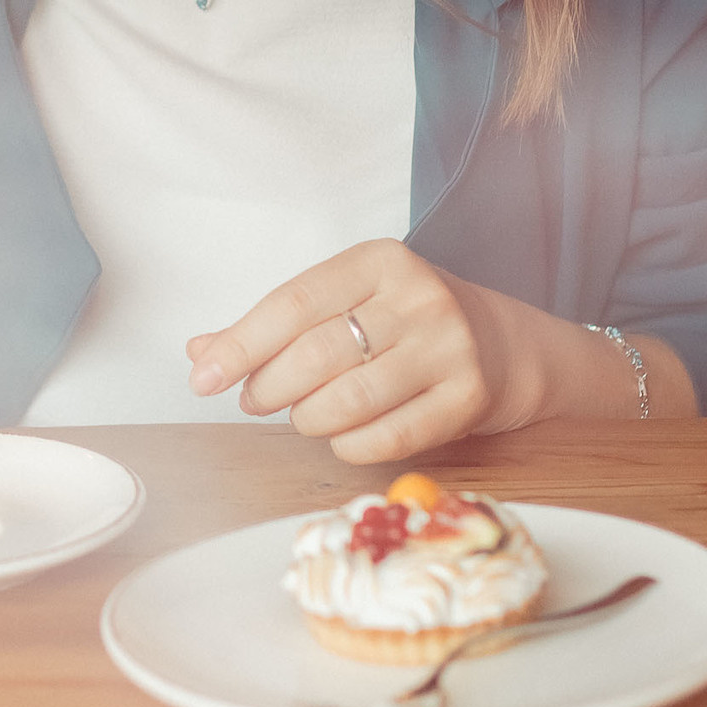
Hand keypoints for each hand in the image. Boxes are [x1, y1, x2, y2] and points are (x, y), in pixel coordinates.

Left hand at [185, 240, 538, 463]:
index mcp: (379, 260)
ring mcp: (449, 348)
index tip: (203, 377)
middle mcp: (418, 298)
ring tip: (301, 416)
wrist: (504, 346)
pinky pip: (387, 437)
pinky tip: (340, 437)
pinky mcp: (468, 398)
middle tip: (253, 400)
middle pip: (317, 354)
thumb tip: (201, 352)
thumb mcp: (347, 302)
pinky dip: (348, 445)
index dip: (241, 343)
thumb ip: (274, 326)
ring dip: (307, 419)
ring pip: (349, 400)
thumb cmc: (405, 322)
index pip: (293, 302)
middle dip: (269, 387)